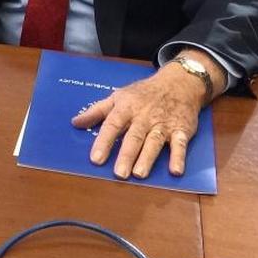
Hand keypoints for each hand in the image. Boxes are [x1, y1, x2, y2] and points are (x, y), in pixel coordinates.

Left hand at [71, 51, 224, 178]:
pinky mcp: (182, 130)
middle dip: (126, 155)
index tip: (96, 159)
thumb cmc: (143, 93)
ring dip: (147, 158)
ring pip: (154, 142)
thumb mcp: (118, 96)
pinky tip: (175, 171)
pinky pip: (180, 144)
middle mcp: (144, 117)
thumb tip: (75, 123)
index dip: (104, 142)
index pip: (112, 125)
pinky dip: (179, 157)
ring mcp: (164, 124)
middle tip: (119, 173)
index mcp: (126, 108)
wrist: (178, 83)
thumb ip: (96, 111)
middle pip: (134, 137)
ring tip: (139, 174)